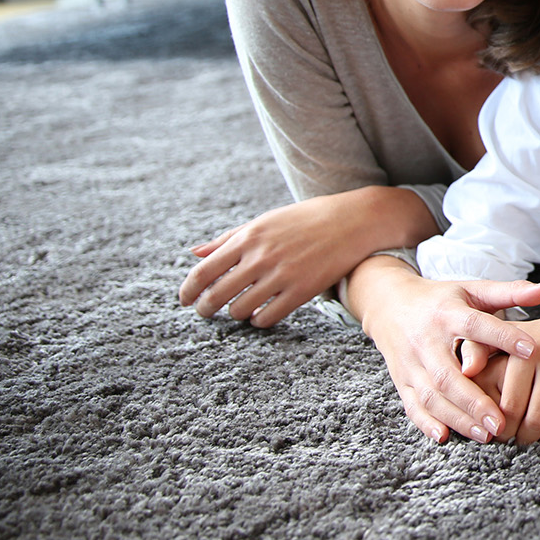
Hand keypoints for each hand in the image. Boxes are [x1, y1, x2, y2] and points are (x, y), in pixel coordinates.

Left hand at [180, 187, 427, 326]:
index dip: (188, 291)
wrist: (354, 221)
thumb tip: (194, 253)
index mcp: (248, 237)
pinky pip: (267, 318)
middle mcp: (261, 257)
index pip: (203, 272)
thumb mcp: (265, 221)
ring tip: (238, 310)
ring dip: (235, 314)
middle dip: (205, 309)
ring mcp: (281, 275)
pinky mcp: (302, 291)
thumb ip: (228, 239)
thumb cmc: (306, 219)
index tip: (185, 300)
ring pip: (239, 310)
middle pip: (216, 296)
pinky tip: (260, 314)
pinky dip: (258, 320)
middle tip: (205, 312)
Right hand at [350, 259, 539, 444]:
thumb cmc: (443, 299)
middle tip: (502, 422)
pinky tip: (445, 437)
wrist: (389, 304)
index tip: (533, 351)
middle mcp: (425, 340)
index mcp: (448, 313)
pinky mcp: (401, 380)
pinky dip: (425, 423)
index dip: (503, 336)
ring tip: (487, 434)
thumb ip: (513, 292)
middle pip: (448, 374)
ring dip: (458, 417)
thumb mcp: (475, 290)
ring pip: (431, 395)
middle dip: (474, 401)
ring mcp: (410, 363)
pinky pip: (411, 405)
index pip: (476, 326)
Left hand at [464, 310, 539, 443]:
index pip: (510, 407)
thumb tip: (466, 372)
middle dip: (525, 436)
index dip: (503, 429)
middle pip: (536, 418)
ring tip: (534, 420)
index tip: (498, 435)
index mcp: (523, 353)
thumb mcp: (498, 338)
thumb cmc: (528, 341)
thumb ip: (474, 352)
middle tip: (518, 439)